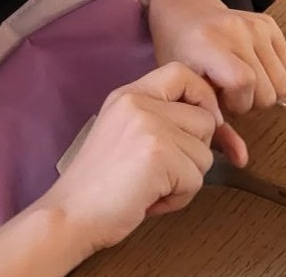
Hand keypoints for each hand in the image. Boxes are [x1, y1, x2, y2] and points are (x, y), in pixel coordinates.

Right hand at [41, 63, 245, 253]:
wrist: (72, 212)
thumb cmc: (100, 183)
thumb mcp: (125, 131)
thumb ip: (160, 118)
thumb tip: (213, 123)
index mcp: (130, 94)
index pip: (182, 73)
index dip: (202, 98)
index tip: (198, 128)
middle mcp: (139, 102)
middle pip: (205, 119)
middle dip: (193, 153)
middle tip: (161, 171)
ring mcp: (149, 125)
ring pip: (204, 154)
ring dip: (186, 179)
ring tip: (152, 186)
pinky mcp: (158, 154)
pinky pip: (196, 179)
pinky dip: (179, 197)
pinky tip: (150, 198)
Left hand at [158, 2, 285, 114]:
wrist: (184, 11)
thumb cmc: (180, 53)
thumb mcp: (186, 87)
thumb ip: (215, 126)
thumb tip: (242, 161)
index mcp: (209, 43)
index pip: (244, 81)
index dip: (239, 102)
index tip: (222, 102)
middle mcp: (235, 29)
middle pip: (268, 87)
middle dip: (252, 102)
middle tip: (230, 94)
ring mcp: (254, 24)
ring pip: (284, 80)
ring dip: (266, 91)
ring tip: (241, 83)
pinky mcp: (269, 22)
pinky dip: (277, 77)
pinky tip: (255, 71)